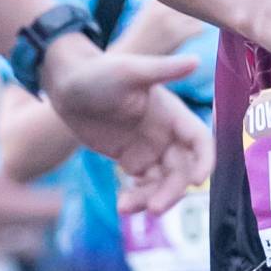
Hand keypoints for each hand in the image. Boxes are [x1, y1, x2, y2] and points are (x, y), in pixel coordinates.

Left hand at [38, 39, 213, 213]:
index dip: (204, 160)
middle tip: (154, 208)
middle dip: (172, 190)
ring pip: (162, 182)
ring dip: (152, 198)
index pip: (199, 140)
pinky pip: (142, 185)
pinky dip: (137, 198)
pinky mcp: (130, 159)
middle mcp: (165, 133)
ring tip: (126, 208)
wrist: (65, 83)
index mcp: (172, 113)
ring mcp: (148, 148)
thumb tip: (195, 61)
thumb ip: (163, 70)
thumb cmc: (98, 71)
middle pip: (182, 169)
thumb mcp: (130, 70)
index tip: (197, 181)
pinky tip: (123, 205)